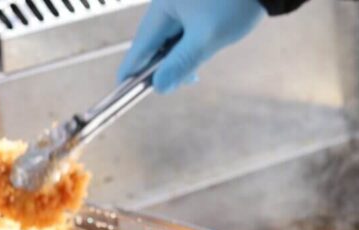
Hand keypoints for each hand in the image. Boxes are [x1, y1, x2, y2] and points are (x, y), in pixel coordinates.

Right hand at [118, 0, 264, 93]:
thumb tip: (159, 87)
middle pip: (151, 44)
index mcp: (161, 9)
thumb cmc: (235, 3)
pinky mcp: (191, 4)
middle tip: (172, 85)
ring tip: (192, 73)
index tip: (123, 92)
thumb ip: (181, 63)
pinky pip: (180, 31)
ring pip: (167, 39)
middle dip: (160, 67)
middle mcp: (164, 4)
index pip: (139, 48)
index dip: (131, 72)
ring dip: (176, 58)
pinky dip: (186, 46)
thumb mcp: (207, 38)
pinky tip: (199, 53)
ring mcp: (177, 3)